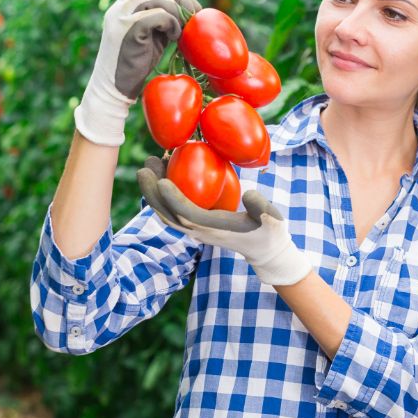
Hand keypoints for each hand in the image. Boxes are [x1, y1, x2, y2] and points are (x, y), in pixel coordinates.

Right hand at [74, 0, 200, 146]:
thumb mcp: (152, 38)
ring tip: (182, 28)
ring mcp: (118, 18)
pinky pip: (153, 15)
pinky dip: (169, 22)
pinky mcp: (125, 31)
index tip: (190, 5)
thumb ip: (163, 21)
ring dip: (174, 9)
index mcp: (122, 6)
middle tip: (195, 13)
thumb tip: (189, 10)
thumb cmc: (136, 66)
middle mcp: (117, 8)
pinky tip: (174, 37)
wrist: (114, 90)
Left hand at [137, 157, 312, 286]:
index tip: (161, 180)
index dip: (173, 199)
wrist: (264, 250)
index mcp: (215, 230)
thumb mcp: (273, 220)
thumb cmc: (269, 232)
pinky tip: (162, 175)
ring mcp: (195, 230)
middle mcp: (199, 232)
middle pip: (168, 215)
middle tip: (144, 167)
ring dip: (153, 193)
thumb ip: (262, 208)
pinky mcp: (194, 225)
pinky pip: (172, 211)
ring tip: (149, 166)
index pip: (188, 215)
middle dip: (152, 193)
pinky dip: (162, 195)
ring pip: (166, 213)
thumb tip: (250, 193)